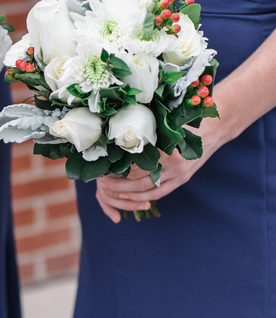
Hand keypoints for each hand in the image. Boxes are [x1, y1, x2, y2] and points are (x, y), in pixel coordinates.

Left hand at [95, 118, 224, 222]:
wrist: (215, 127)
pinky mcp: (182, 179)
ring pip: (147, 190)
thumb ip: (145, 133)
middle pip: (137, 181)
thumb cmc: (185, 120)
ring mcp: (178, 174)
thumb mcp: (165, 123)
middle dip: (117, 185)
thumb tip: (117, 139)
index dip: (116, 169)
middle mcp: (171, 164)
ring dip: (127, 194)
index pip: (133, 165)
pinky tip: (132, 196)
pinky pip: (160, 193)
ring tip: (112, 192)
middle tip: (101, 182)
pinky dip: (144, 197)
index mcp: (164, 149)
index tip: (102, 168)